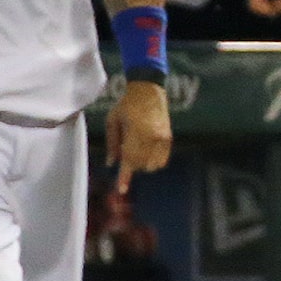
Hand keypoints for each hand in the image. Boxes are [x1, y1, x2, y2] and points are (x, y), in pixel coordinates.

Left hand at [106, 78, 172, 194]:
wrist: (148, 89)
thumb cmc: (126, 104)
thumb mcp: (112, 121)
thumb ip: (112, 143)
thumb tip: (111, 163)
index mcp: (135, 131)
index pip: (129, 159)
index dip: (124, 177)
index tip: (121, 190)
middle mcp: (151, 136)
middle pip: (140, 165)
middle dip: (131, 164)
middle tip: (126, 148)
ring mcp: (162, 138)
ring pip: (151, 165)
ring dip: (142, 164)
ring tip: (136, 148)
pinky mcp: (169, 138)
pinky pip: (161, 161)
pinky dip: (152, 161)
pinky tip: (146, 150)